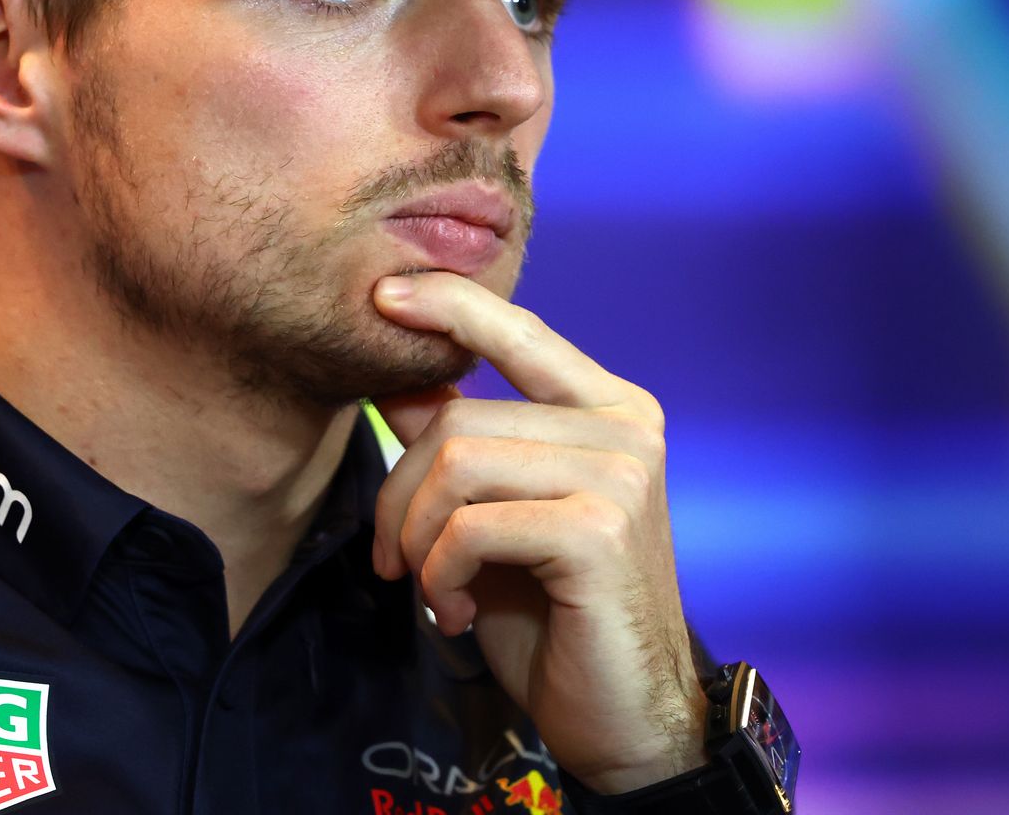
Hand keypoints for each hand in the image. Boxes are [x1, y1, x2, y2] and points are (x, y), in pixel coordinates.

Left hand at [369, 271, 707, 793]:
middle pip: (458, 421)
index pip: (519, 330)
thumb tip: (394, 373)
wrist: (620, 715)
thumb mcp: (491, 514)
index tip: (383, 294)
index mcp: (608, 408)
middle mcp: (625, 427)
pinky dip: (440, 575)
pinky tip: (455, 613)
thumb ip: (457, 440)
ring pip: (456, 465)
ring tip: (432, 590)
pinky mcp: (600, 530)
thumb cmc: (553, 614)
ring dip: (417, 541)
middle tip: (396, 562)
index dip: (448, 304)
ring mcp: (620, 474)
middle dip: (399, 498)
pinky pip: (469, 526)